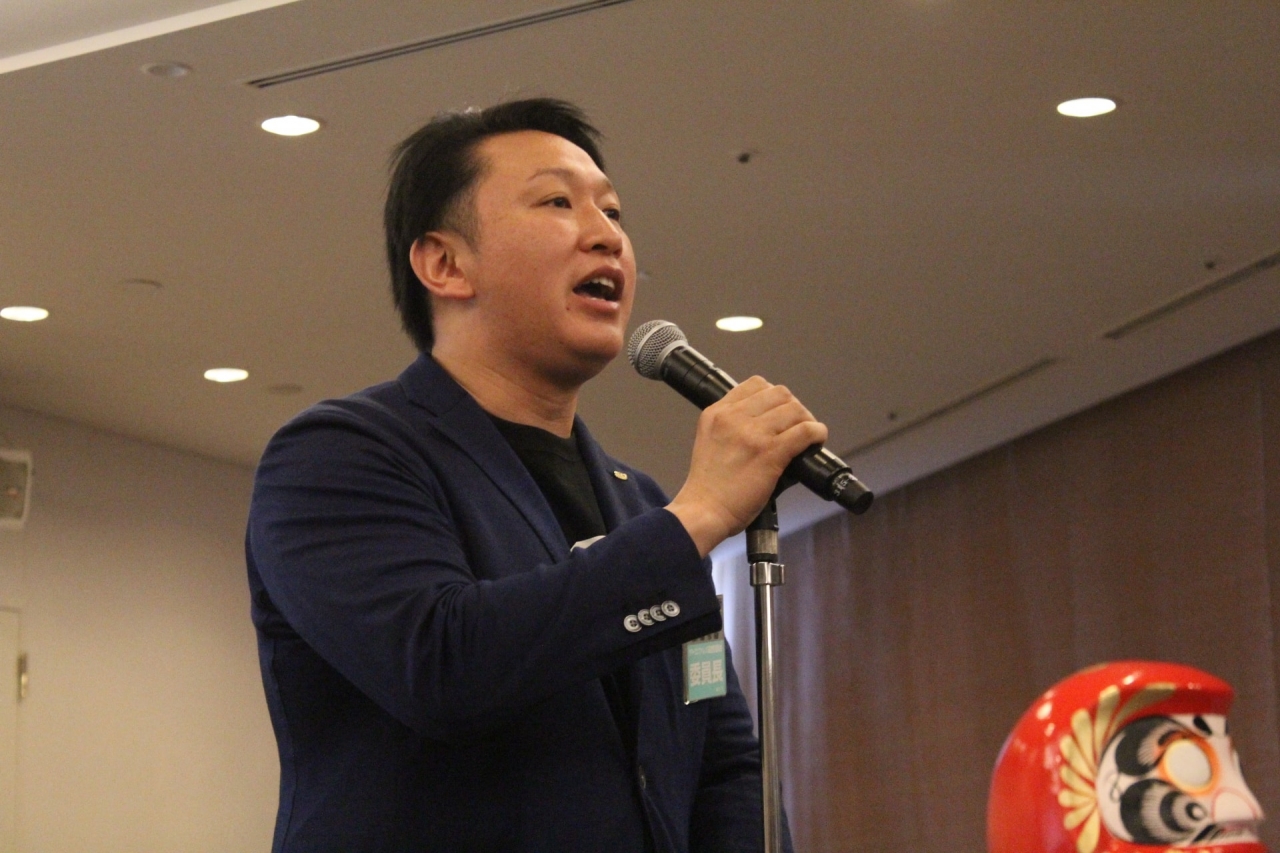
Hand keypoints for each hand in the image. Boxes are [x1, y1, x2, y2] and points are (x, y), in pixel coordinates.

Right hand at [666, 376, 827, 556]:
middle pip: (780, 393)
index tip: (780, 411)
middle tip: (797, 424)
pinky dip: (817, 433)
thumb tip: (769, 424)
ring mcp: (752, 434)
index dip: (775, 396)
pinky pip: (805, 431)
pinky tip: (817, 441)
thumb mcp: (711, 440)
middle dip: (794, 407)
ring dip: (807, 420)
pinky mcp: (769, 453)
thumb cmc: (708, 486)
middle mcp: (733, 417)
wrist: (703, 511)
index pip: (755, 384)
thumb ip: (734, 427)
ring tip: (808, 435)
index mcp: (717, 413)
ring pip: (795, 410)